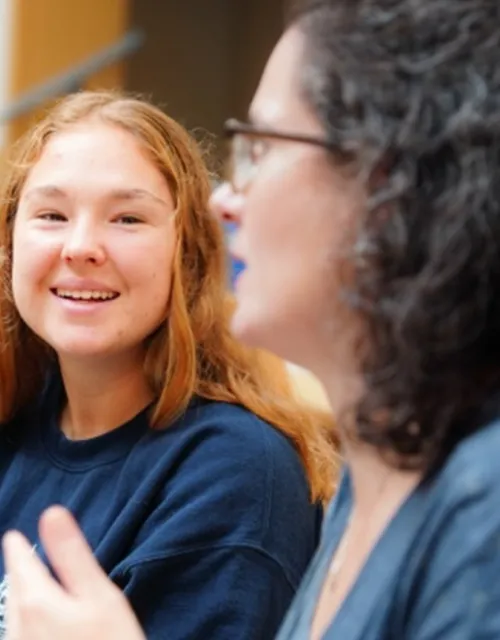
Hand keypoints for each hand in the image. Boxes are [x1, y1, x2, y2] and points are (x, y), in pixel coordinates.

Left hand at [2, 506, 145, 639]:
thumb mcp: (98, 595)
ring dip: (23, 599)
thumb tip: (51, 512)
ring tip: (33, 588)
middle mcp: (16, 627)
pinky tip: (45, 627)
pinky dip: (29, 623)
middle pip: (13, 589)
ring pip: (14, 614)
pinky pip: (21, 635)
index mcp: (34, 600)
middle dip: (20, 573)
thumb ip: (71, 554)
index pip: (17, 560)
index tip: (15, 536)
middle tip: (23, 557)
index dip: (18, 545)